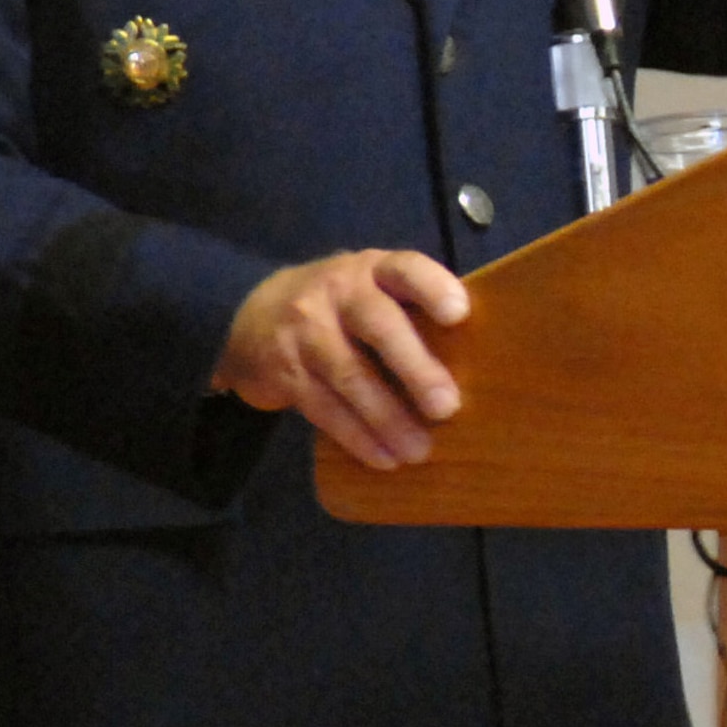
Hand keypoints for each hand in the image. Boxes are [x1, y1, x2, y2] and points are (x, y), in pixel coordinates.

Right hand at [213, 249, 469, 470]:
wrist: (250, 316)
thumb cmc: (339, 305)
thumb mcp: (368, 288)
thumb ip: (407, 310)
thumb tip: (477, 360)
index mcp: (371, 270)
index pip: (404, 269)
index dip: (432, 287)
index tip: (459, 314)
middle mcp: (338, 293)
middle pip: (377, 325)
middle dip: (414, 367)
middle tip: (447, 407)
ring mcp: (307, 332)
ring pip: (350, 376)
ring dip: (388, 418)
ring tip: (420, 450)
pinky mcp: (287, 374)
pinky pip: (325, 409)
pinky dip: (357, 437)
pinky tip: (384, 458)